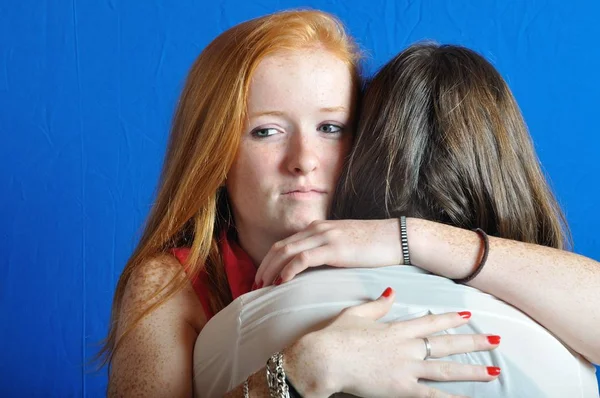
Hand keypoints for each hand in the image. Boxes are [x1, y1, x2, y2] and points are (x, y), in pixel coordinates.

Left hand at [254, 219, 402, 286]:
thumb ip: (327, 252)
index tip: (262, 279)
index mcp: (318, 229)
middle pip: (279, 247)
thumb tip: (315, 269)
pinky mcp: (333, 248)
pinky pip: (302, 258)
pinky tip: (281, 282)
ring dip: (270, 270)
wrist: (397, 237)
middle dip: (264, 267)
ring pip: (286, 252)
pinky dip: (288, 270)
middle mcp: (316, 230)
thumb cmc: (374, 245)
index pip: (285, 244)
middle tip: (255, 286)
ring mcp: (324, 237)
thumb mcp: (345, 246)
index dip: (269, 261)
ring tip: (262, 286)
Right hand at [284, 288, 500, 397]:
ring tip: (493, 371)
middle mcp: (407, 347)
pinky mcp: (401, 389)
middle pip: (446, 344)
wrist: (325, 359)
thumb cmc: (336, 337)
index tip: (468, 314)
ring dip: (472, 370)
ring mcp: (406, 369)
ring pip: (446, 370)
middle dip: (473, 342)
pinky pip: (432, 395)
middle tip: (496, 340)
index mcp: (396, 329)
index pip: (431, 322)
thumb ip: (377, 304)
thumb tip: (391, 291)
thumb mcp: (356, 314)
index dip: (451, 318)